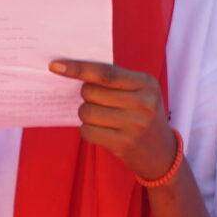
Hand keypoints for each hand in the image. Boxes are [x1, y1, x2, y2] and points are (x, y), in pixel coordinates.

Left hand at [51, 59, 177, 180]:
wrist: (161, 151)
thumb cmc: (142, 114)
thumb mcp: (140, 91)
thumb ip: (114, 78)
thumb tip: (72, 68)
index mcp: (147, 84)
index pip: (106, 74)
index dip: (78, 69)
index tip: (55, 65)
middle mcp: (144, 103)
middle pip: (90, 92)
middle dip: (87, 97)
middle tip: (101, 103)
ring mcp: (135, 124)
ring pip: (86, 112)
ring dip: (87, 114)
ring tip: (104, 119)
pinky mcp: (124, 143)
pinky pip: (86, 131)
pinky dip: (88, 131)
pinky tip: (104, 132)